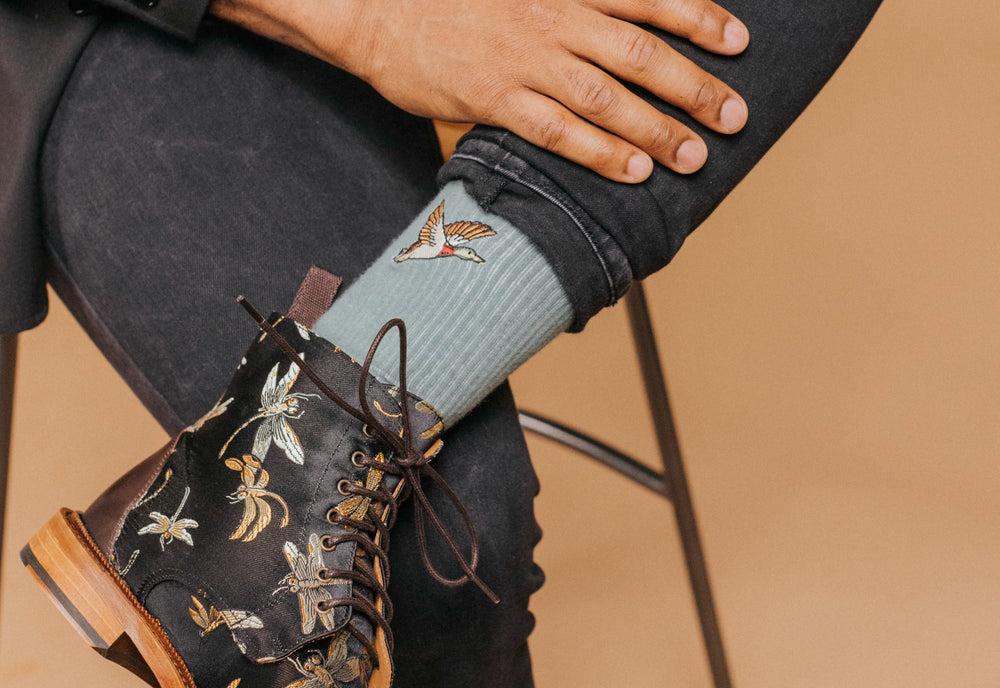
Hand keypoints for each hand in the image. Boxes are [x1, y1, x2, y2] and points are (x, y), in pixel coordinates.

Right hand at [210, 0, 748, 181]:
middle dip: (695, 86)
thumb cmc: (455, 1)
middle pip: (642, 53)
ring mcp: (525, 60)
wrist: (380, 11)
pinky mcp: (495, 99)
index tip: (738, 41)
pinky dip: (599, 153)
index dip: (699, 18)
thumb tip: (616, 24)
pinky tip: (632, 173)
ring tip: (693, 157)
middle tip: (734, 117)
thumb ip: (571, 0)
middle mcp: (554, 16)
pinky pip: (558, 131)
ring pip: (608, 96)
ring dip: (656, 129)